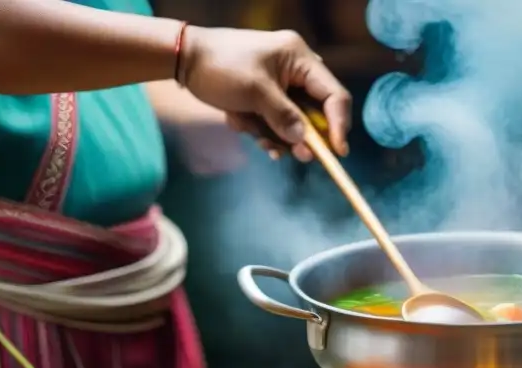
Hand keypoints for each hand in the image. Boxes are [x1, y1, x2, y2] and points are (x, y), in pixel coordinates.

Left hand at [179, 26, 350, 160]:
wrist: (183, 59)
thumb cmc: (220, 67)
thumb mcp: (255, 92)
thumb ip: (284, 117)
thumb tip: (305, 142)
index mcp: (300, 59)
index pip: (334, 95)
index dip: (339, 125)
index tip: (336, 153)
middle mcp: (296, 70)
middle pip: (317, 113)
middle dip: (303, 136)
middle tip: (297, 155)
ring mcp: (282, 84)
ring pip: (295, 122)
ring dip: (278, 136)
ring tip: (258, 139)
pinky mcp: (267, 96)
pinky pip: (277, 121)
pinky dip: (264, 130)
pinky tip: (244, 126)